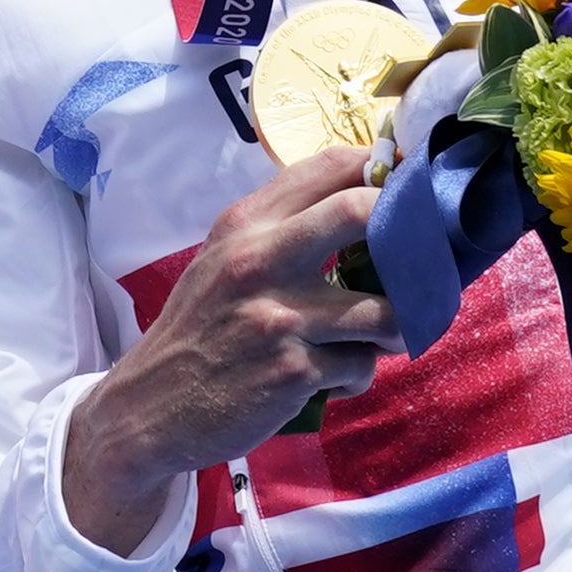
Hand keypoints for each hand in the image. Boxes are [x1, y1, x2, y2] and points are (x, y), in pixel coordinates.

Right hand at [57, 149, 395, 551]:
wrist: (151, 404)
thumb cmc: (199, 327)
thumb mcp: (223, 260)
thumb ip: (280, 229)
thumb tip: (367, 204)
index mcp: (245, 224)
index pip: (329, 167)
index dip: (381, 172)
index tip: (404, 191)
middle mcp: (260, 260)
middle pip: (360, 211)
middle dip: (408, 233)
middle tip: (420, 257)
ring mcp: (280, 317)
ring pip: (384, 310)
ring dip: (395, 328)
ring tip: (381, 337)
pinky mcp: (295, 370)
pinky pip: (361, 366)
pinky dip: (355, 375)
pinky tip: (329, 379)